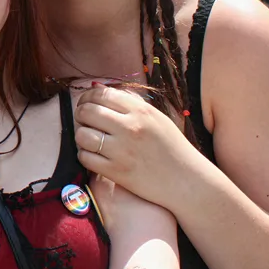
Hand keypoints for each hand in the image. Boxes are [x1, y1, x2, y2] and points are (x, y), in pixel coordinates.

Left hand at [74, 84, 205, 208]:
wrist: (187, 181)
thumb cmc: (171, 147)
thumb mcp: (156, 117)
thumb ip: (128, 102)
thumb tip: (97, 86)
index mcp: (140, 111)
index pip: (100, 94)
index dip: (87, 97)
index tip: (86, 103)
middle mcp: (130, 127)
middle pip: (87, 111)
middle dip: (80, 115)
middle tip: (85, 122)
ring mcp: (122, 150)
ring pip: (82, 135)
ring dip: (81, 136)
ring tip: (89, 140)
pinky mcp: (116, 171)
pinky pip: (85, 158)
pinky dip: (85, 156)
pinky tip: (94, 155)